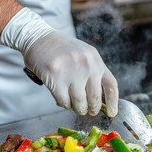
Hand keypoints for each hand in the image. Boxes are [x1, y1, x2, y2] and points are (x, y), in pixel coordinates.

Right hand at [0, 8, 117, 116]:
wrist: (38, 38)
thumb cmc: (61, 50)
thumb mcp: (84, 55)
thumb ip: (93, 73)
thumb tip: (99, 99)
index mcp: (95, 60)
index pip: (110, 85)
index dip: (113, 102)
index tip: (111, 113)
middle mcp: (86, 64)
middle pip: (95, 98)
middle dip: (92, 109)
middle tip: (88, 111)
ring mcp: (71, 71)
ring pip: (79, 103)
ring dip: (77, 108)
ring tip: (74, 104)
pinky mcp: (55, 77)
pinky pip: (64, 101)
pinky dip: (63, 104)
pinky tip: (61, 99)